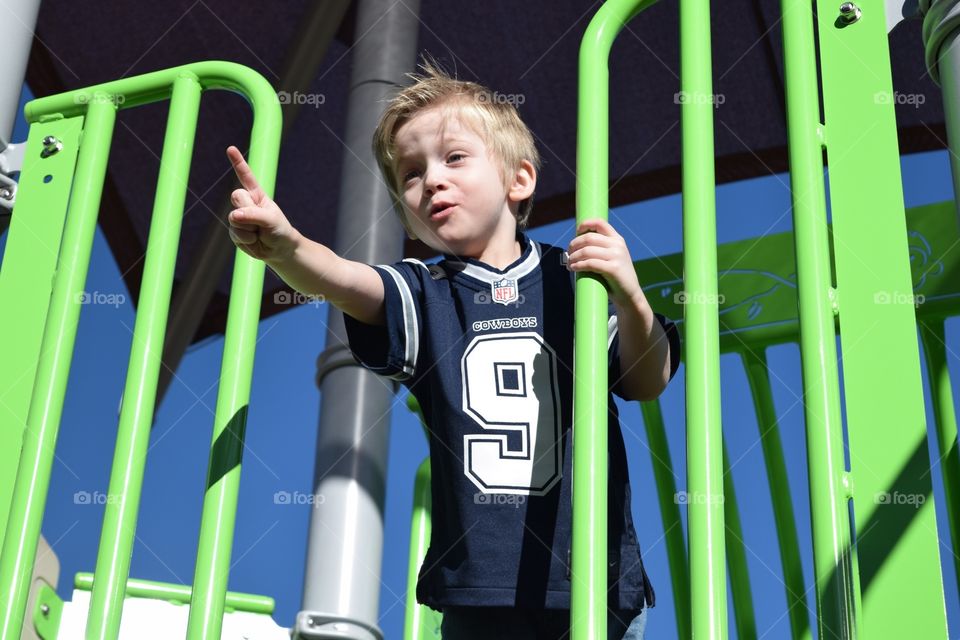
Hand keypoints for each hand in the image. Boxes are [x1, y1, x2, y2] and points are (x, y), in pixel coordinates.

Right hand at [225, 146, 300, 262]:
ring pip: (235, 219)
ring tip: (259, 233)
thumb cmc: (279, 230)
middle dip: (249, 210)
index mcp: (256, 195)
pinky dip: (246, 239)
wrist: (279, 250)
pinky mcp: (234, 231)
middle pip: (237, 197)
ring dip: (249, 229)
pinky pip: (235, 233)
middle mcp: (245, 203)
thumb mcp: (271, 219)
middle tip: (260, 221)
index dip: (238, 163)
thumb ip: (254, 215)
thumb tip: (234, 216)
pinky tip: (254, 240)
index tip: (231, 149)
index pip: (246, 176)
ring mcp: (238, 217)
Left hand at [566, 218, 642, 306]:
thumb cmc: (616, 278)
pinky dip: (578, 265)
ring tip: (569, 263)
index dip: (585, 224)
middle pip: (589, 237)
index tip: (576, 232)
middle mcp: (618, 245)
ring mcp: (617, 256)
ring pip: (587, 251)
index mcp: (618, 240)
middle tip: (568, 253)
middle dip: (574, 244)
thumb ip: (601, 249)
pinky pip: (590, 263)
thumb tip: (577, 244)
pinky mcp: (613, 269)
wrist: (630, 296)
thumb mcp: (612, 258)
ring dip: (573, 257)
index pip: (600, 223)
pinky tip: (573, 268)